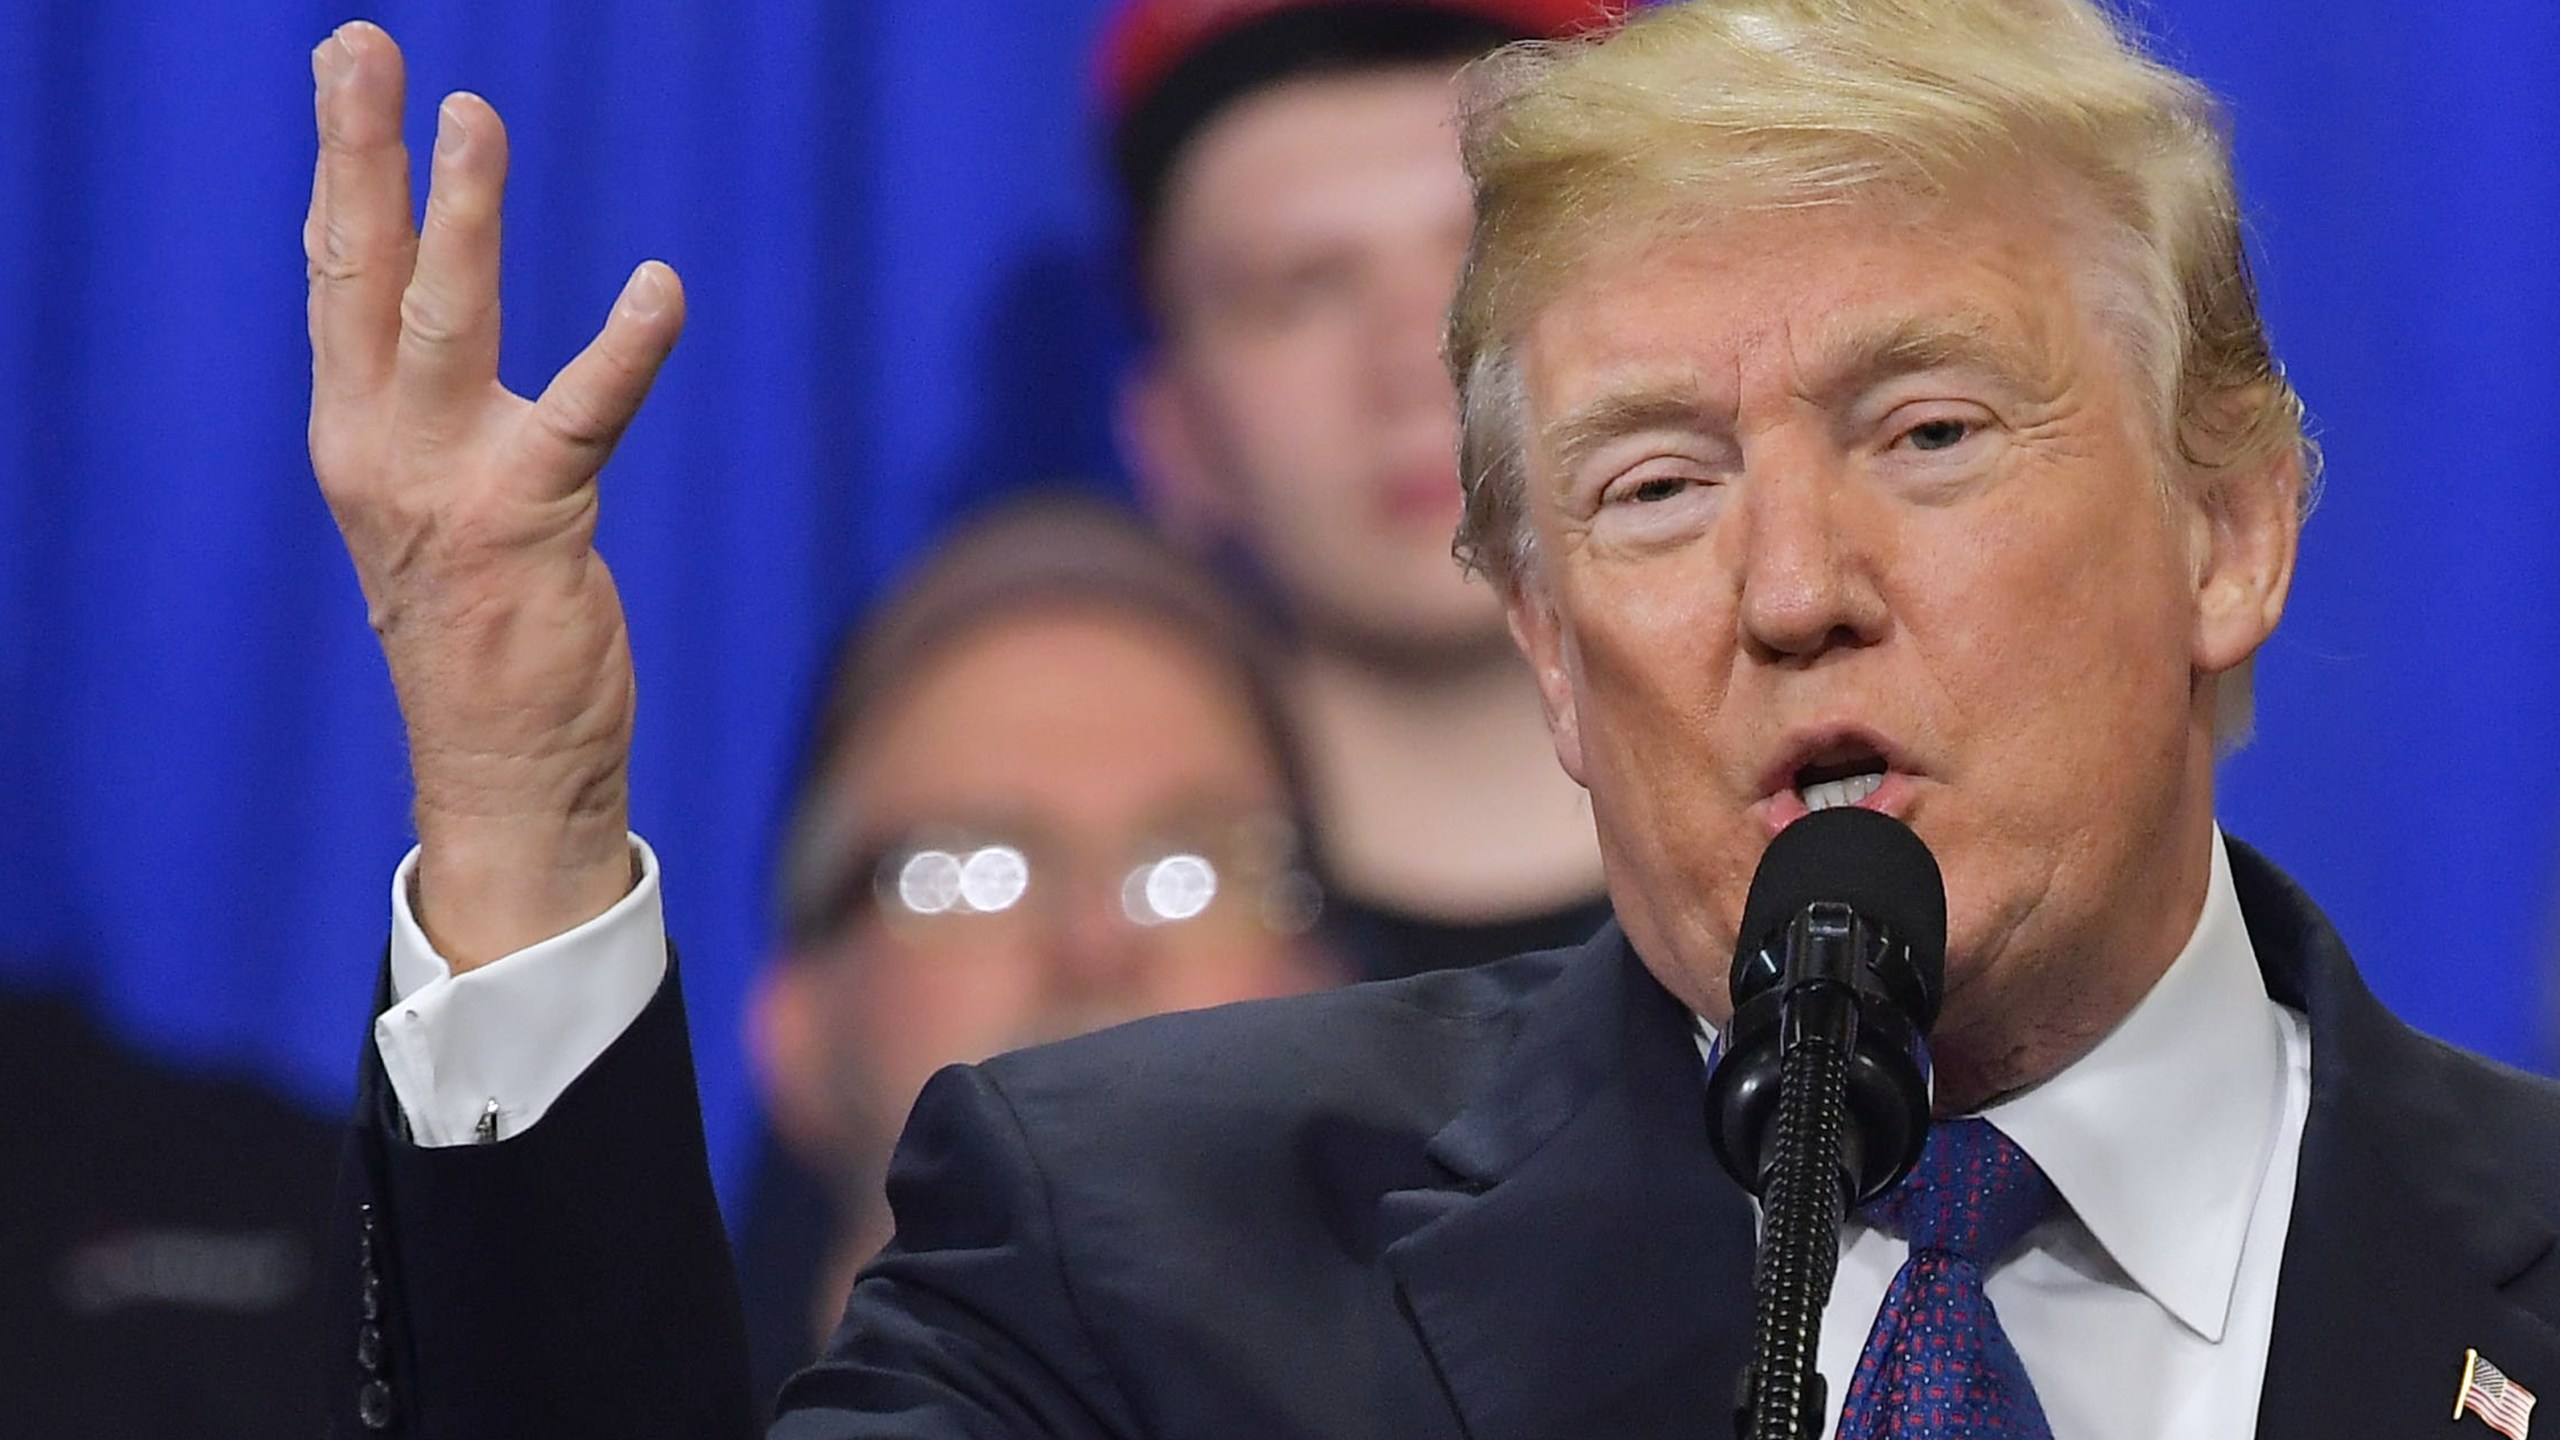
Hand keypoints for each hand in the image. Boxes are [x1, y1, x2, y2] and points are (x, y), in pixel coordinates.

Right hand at [305, 22, 681, 968]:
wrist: (502, 769)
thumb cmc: (481, 631)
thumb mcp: (430, 507)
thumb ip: (430, 413)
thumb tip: (438, 320)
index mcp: (352, 436)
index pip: (338, 278)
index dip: (347, 170)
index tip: (352, 71)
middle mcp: (376, 451)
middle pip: (359, 272)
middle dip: (359, 153)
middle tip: (361, 45)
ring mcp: (444, 487)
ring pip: (445, 320)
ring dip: (460, 215)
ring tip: (474, 118)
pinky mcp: (529, 525)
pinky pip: (585, 414)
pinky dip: (624, 346)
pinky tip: (658, 286)